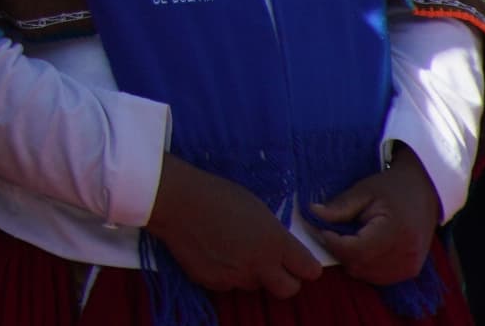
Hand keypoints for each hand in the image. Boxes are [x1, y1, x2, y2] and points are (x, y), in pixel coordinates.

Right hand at [149, 157, 326, 296]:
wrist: (174, 200)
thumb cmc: (216, 194)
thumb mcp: (257, 209)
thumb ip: (275, 235)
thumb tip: (280, 250)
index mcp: (276, 243)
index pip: (310, 271)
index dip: (304, 266)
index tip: (295, 260)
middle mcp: (260, 265)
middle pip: (288, 290)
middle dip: (284, 279)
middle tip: (269, 263)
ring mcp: (236, 277)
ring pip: (254, 285)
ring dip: (249, 273)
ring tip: (229, 248)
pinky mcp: (213, 282)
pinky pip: (228, 283)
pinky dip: (224, 272)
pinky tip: (212, 252)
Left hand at [308, 149, 443, 286]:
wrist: (424, 193)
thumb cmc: (393, 188)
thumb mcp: (364, 190)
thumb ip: (340, 206)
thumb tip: (313, 213)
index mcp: (396, 232)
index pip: (356, 251)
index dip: (334, 243)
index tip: (323, 229)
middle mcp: (406, 255)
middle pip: (360, 266)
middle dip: (340, 252)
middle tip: (333, 233)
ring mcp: (411, 267)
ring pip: (367, 276)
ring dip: (351, 261)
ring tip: (348, 240)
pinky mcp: (410, 272)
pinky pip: (379, 278)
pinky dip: (364, 267)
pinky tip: (361, 249)